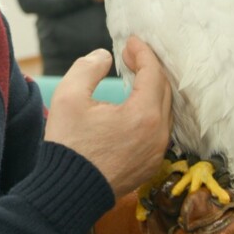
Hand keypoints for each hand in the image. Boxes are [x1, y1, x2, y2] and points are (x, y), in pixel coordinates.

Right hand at [44, 37, 172, 197]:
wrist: (68, 192)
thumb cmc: (69, 145)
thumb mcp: (69, 97)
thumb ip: (88, 68)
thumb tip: (104, 57)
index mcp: (143, 116)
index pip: (153, 73)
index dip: (143, 53)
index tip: (131, 41)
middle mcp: (158, 134)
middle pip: (164, 90)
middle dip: (149, 68)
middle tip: (131, 55)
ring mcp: (157, 153)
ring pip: (165, 111)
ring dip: (152, 89)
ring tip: (134, 76)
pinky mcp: (150, 165)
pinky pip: (160, 130)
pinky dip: (152, 110)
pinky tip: (135, 105)